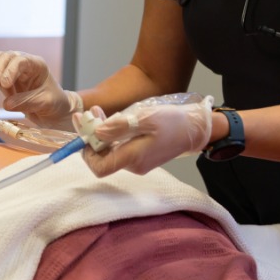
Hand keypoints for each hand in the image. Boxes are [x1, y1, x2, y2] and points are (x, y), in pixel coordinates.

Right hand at [0, 51, 81, 130]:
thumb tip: (6, 104)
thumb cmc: (54, 103)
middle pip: (8, 57)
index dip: (10, 70)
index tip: (4, 84)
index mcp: (37, 66)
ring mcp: (15, 68)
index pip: (21, 61)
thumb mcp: (45, 103)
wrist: (53, 109)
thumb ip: (27, 102)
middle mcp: (25, 63)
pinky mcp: (6, 75)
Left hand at [75, 94, 212, 176]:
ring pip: (109, 150)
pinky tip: (108, 118)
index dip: (86, 153)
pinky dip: (110, 134)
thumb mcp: (146, 118)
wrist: (196, 128)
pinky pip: (119, 146)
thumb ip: (120, 126)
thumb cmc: (173, 122)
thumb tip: (97, 132)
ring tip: (96, 112)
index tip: (83, 133)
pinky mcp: (140, 154)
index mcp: (134, 158)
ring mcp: (137, 161)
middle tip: (86, 115)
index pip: (100, 167)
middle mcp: (133, 164)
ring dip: (99, 132)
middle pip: (102, 156)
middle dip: (90, 136)